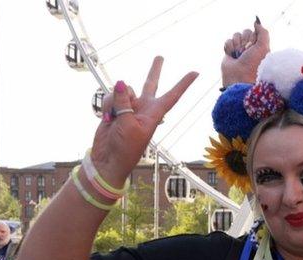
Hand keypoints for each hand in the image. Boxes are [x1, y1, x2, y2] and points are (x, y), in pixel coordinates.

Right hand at [92, 57, 197, 185]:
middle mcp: (143, 108)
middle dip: (154, 71)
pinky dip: (106, 105)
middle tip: (160, 57)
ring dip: (115, 100)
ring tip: (113, 118)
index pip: (172, 96)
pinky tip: (106, 118)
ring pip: (123, 90)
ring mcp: (128, 108)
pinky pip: (110, 97)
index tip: (196, 73)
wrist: (108, 160)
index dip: (183, 84)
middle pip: (150, 85)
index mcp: (154, 114)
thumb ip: (124, 102)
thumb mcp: (128, 125)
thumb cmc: (125, 148)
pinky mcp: (114, 109)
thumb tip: (121, 83)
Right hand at [221, 17, 269, 87]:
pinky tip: (232, 56)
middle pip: (244, 32)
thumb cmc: (254, 64)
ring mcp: (239, 49)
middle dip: (244, 42)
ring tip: (238, 56)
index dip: (252, 38)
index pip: (254, 32)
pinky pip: (228, 41)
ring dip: (237, 45)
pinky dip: (229, 48)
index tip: (253, 48)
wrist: (239, 78)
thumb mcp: (263, 47)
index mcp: (260, 45)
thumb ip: (263, 32)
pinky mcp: (230, 52)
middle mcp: (250, 47)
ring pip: (236, 35)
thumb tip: (256, 21)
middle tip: (245, 53)